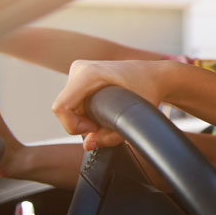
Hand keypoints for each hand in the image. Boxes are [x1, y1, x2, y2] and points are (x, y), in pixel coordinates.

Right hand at [51, 60, 172, 149]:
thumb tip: (87, 145)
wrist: (154, 75)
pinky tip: (104, 110)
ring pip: (69, 108)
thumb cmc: (147, 91)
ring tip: (108, 116)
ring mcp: (78, 71)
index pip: (61, 107)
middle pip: (66, 110)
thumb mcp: (133, 117)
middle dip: (82, 124)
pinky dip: (86, 112)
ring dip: (85, 118)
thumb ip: (110, 136)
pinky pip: (73, 102)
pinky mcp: (80, 77)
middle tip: (106, 125)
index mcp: (88, 74)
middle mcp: (79, 69)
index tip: (95, 128)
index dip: (74, 126)